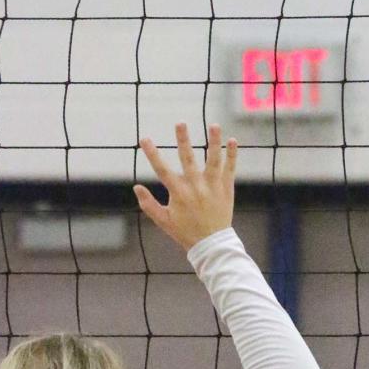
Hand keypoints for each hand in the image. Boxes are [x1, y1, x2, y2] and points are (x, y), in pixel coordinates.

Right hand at [134, 122, 237, 249]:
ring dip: (213, 142)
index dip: (152, 154)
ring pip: (213, 160)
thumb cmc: (186, 232)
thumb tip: (136, 187)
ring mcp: (213, 187)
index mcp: (179, 193)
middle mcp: (196, 187)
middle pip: (188, 159)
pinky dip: (232, 155)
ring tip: (213, 125)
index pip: (162, 169)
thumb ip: (149, 204)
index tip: (144, 139)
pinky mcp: (226, 189)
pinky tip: (233, 140)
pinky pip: (230, 169)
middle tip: (180, 123)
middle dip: (183, 140)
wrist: (212, 245)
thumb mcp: (163, 221)